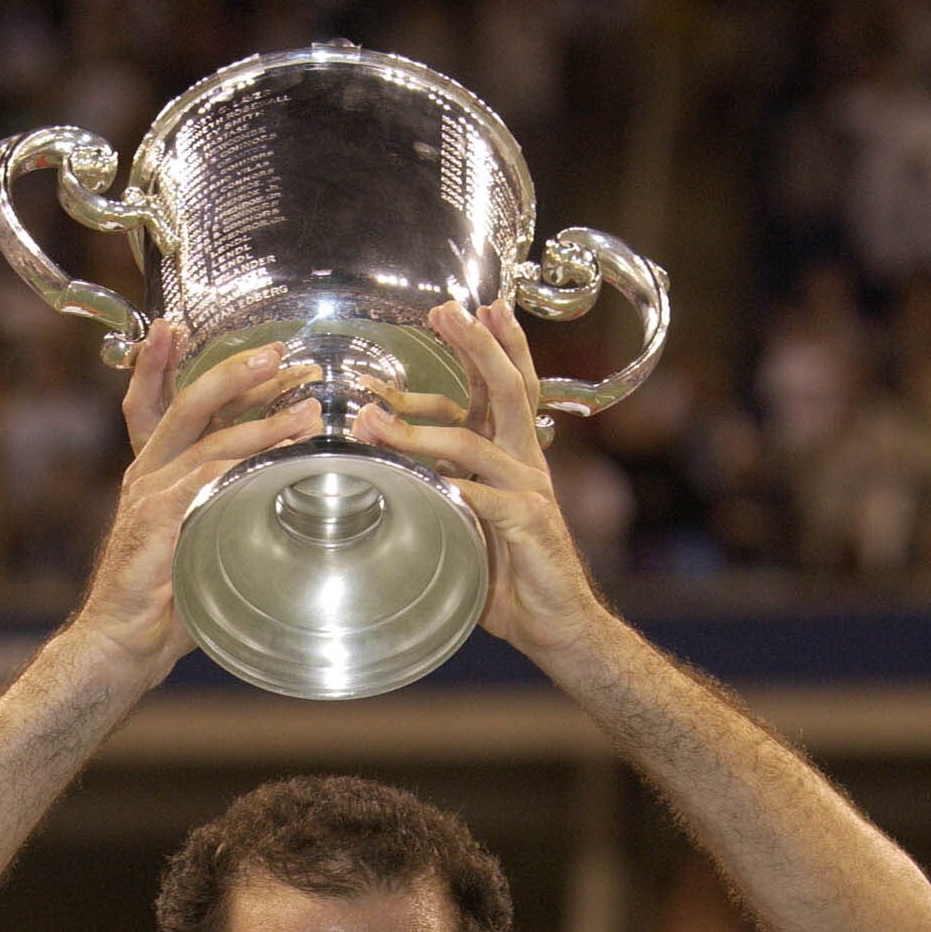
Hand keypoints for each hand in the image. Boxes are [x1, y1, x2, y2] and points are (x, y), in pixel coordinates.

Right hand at [71, 321, 321, 680]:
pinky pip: (210, 478)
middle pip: (189, 404)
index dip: (161, 363)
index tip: (174, 327)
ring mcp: (150, 494)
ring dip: (265, 422)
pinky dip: (250, 462)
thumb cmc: (163, 604)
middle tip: (278, 353)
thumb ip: (226, 517)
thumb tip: (282, 504)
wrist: (121, 642)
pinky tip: (283, 455)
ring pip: (214, 441)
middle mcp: (147, 475)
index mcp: (152, 474)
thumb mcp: (197, 547)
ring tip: (308, 411)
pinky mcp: (159, 518)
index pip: (157, 404)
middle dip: (234, 373)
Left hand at [351, 299, 600, 662]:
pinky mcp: (529, 523)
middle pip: (506, 388)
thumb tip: (387, 475)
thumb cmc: (508, 574)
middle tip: (445, 309)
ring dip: (419, 427)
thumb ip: (440, 492)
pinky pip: (484, 499)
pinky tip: (424, 481)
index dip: (474, 349)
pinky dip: (453, 488)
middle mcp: (524, 462)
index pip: (497, 387)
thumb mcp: (467, 522)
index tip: (444, 313)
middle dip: (476, 345)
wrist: (555, 622)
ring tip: (375, 418)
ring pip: (474, 442)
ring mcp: (529, 490)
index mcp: (511, 455)